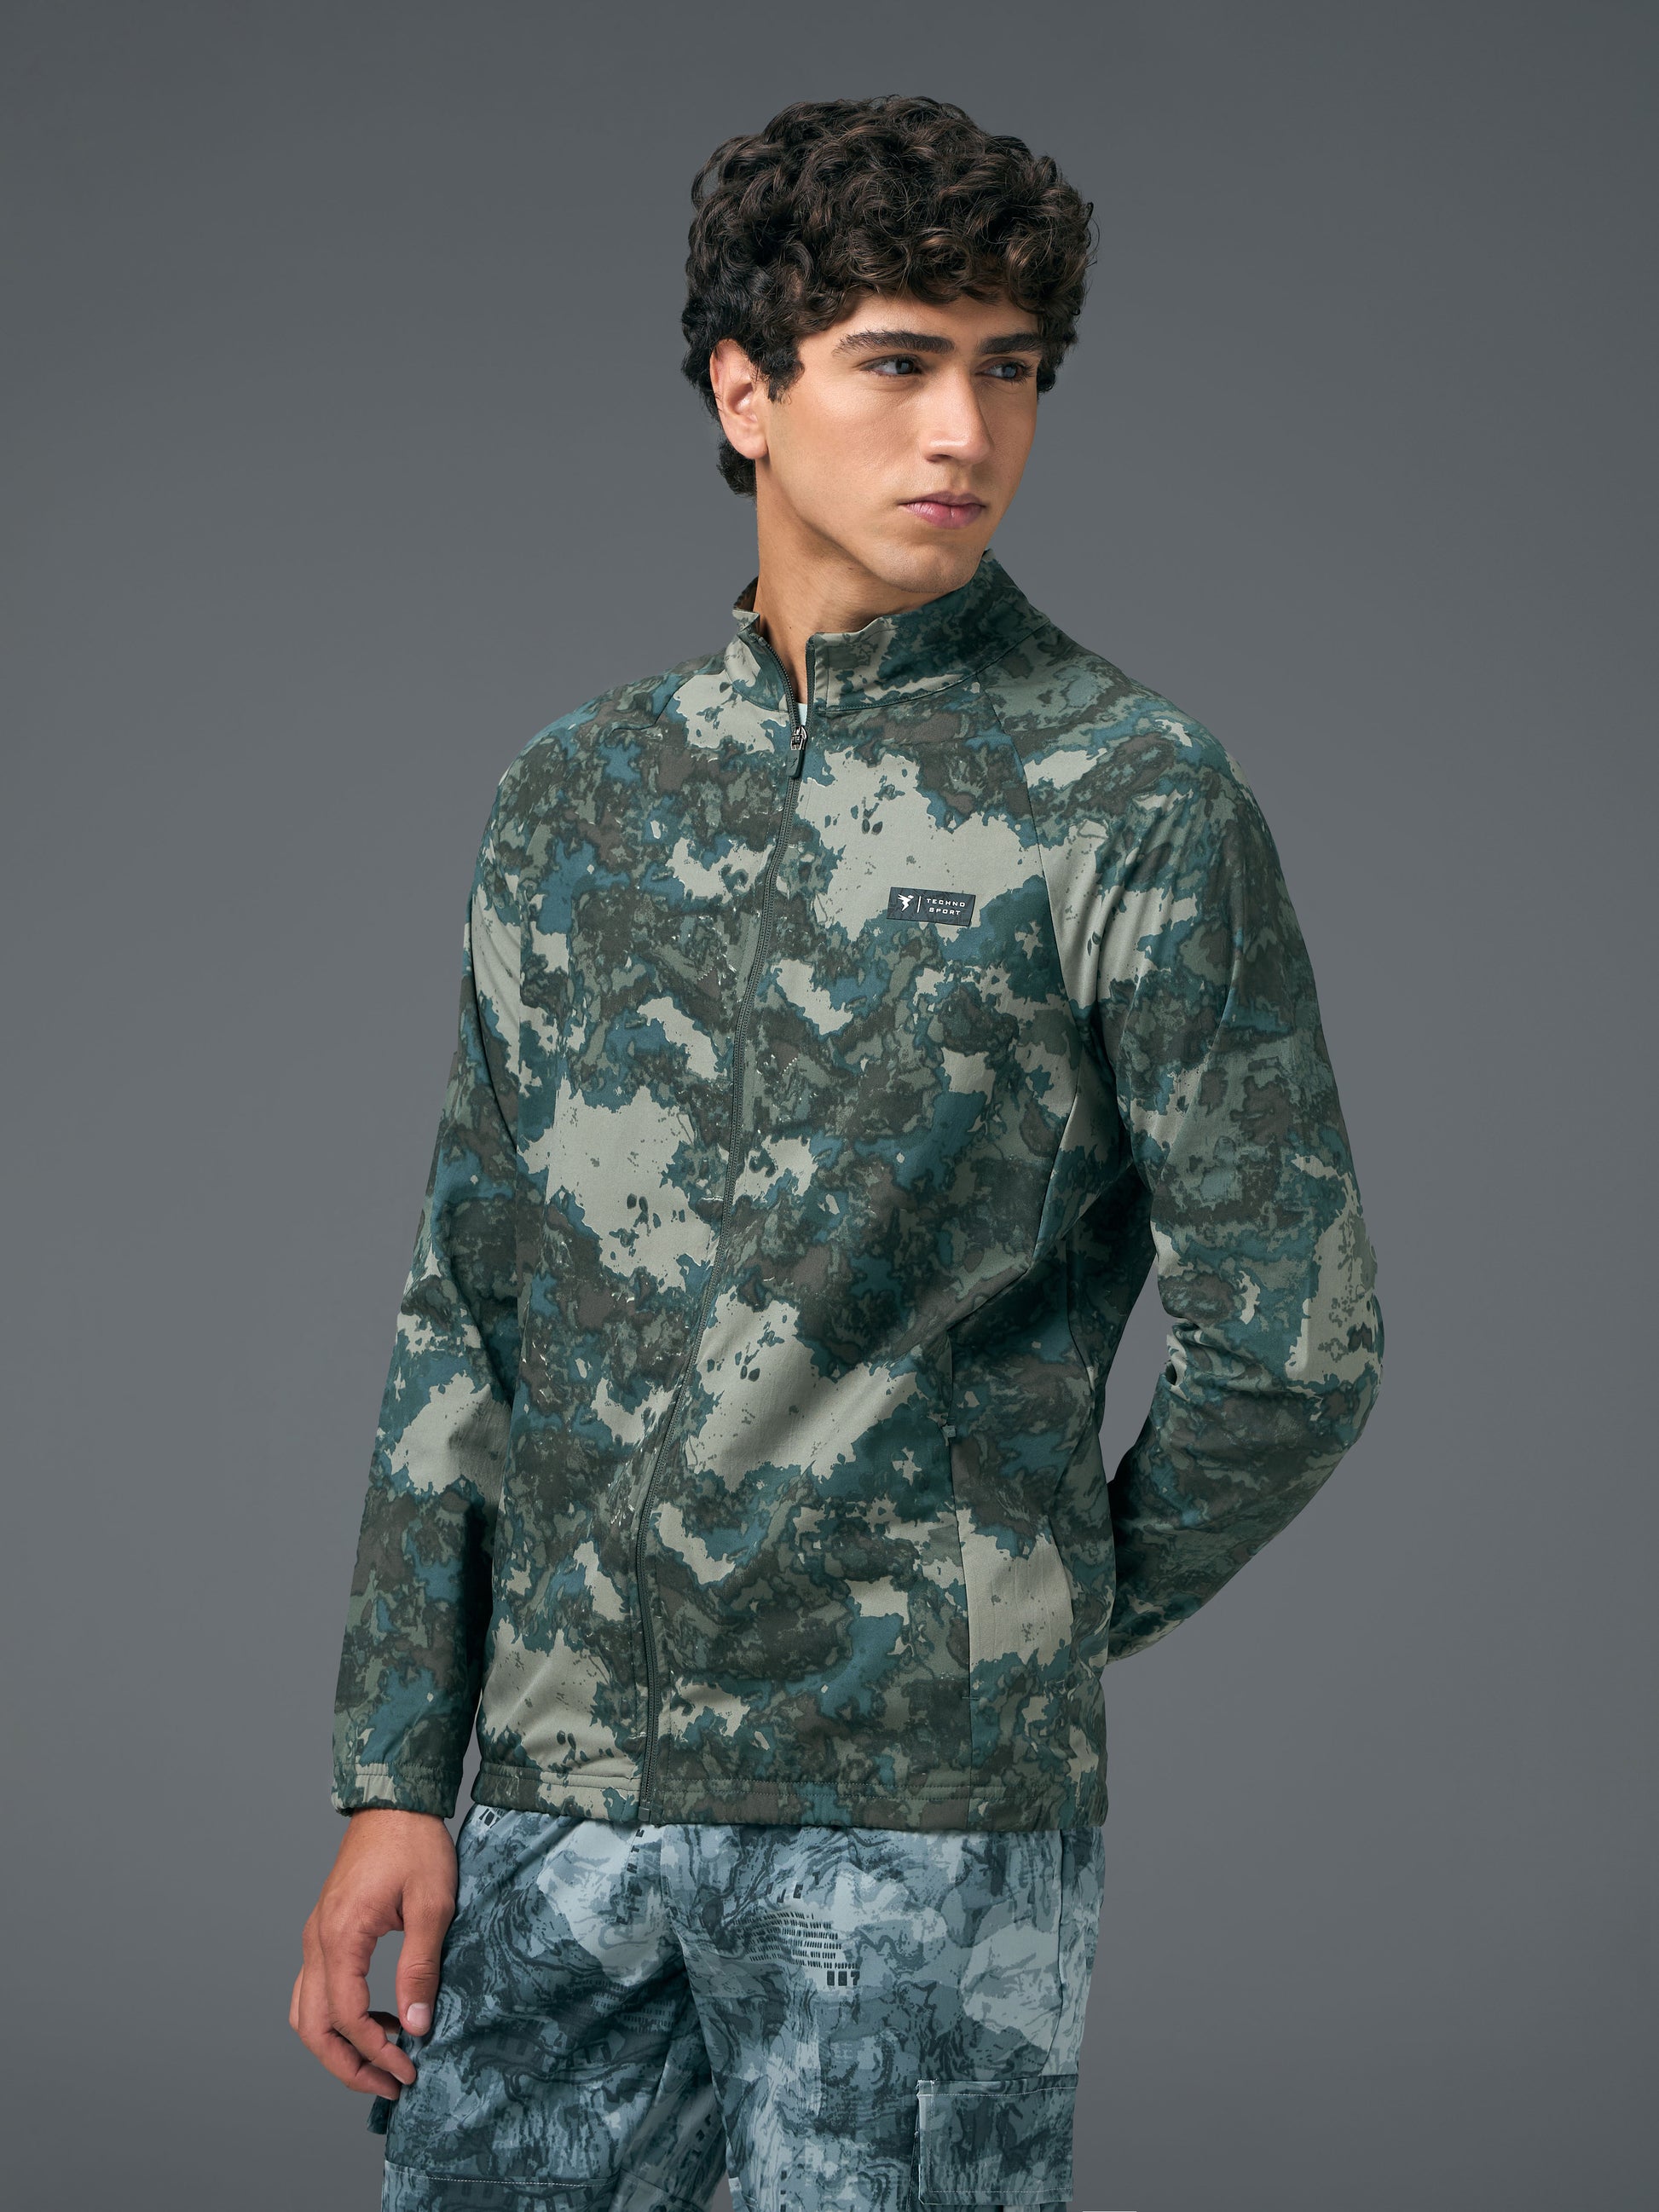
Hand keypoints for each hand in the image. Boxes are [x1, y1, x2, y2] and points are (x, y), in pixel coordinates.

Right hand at [290, 1808, 457, 2097]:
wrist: (394, 1802)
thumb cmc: (416, 1845)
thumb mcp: (433, 1905)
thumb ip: (421, 1968)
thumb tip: (416, 2026)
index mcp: (341, 1936)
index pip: (347, 2018)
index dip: (376, 2053)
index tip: (409, 2069)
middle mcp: (317, 1940)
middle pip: (313, 2028)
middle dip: (348, 2066)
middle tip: (391, 2084)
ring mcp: (315, 1936)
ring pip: (307, 2013)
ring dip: (338, 2046)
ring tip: (383, 2060)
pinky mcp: (324, 1931)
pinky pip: (316, 1989)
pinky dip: (337, 2018)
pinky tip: (379, 2018)